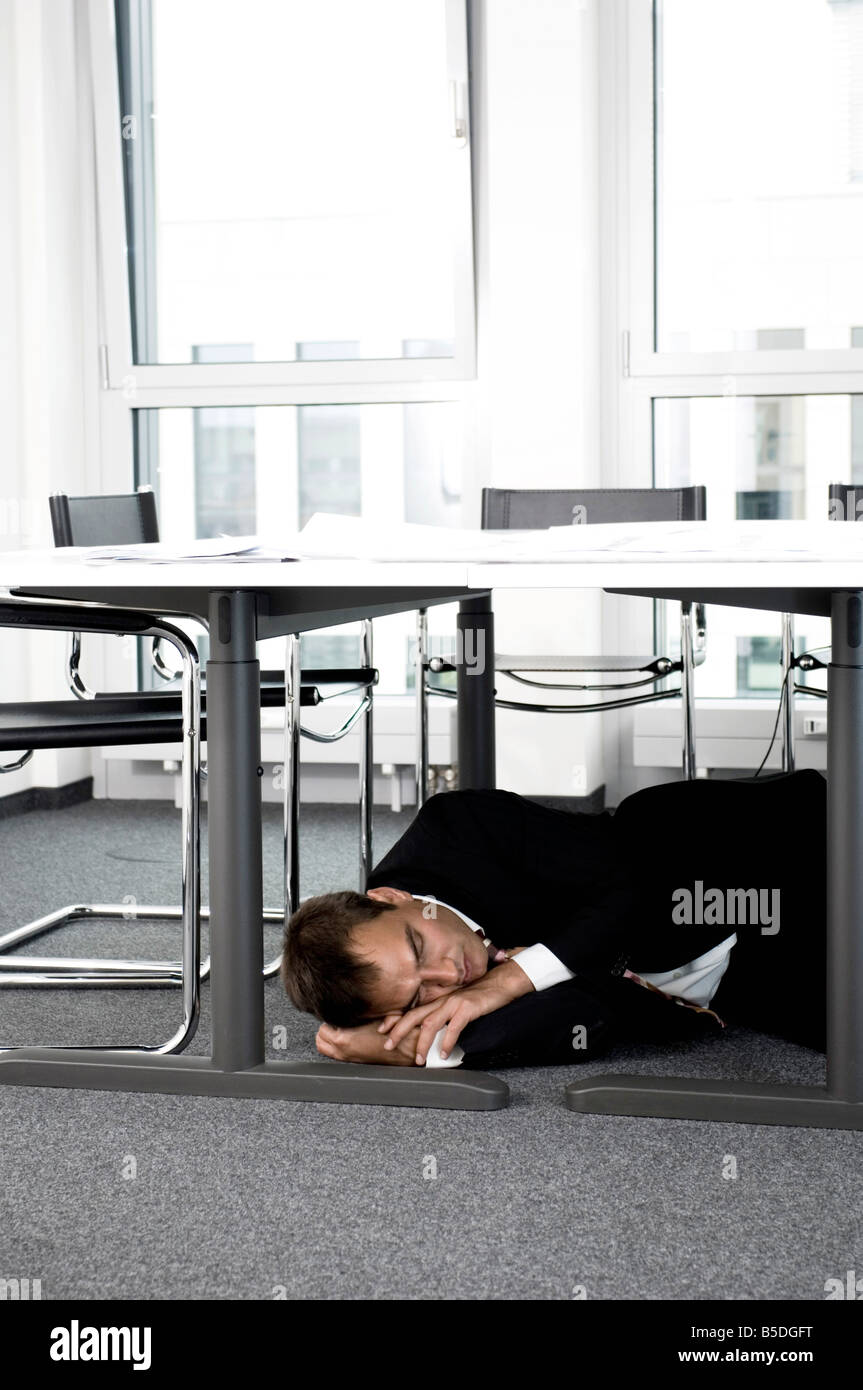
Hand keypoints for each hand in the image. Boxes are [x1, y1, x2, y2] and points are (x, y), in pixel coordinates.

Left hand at [315, 1016, 419, 1065]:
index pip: (322, 1028)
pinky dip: (335, 1045)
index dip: (328, 1018)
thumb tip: (342, 1008)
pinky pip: (333, 1053)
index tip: (335, 1013)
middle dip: (325, 1029)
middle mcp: (342, 1051)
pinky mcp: (352, 1061)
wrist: (402, 1049)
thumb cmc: (389, 1032)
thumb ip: (353, 1013)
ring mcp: (346, 1058)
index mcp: (344, 1039)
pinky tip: (346, 1037)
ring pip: (323, 1048)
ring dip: (328, 1038)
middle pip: (319, 1040)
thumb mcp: (370, 1016)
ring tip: (339, 1029)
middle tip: (334, 1021)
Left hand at [377, 958, 533, 1064]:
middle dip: (398, 1031)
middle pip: (414, 1016)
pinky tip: (445, 1053)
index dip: (395, 1019)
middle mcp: (442, 1001)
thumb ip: (445, 1016)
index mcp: (438, 1000)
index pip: (412, 1010)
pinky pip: (454, 1027)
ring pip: (430, 1023)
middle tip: (388, 1045)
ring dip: (422, 1043)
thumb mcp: (457, 1005)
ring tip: (419, 1059)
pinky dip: (447, 1041)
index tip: (382, 1030)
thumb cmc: (479, 996)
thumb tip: (435, 1034)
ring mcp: (454, 1003)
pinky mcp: (467, 1008)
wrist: (500, 983)